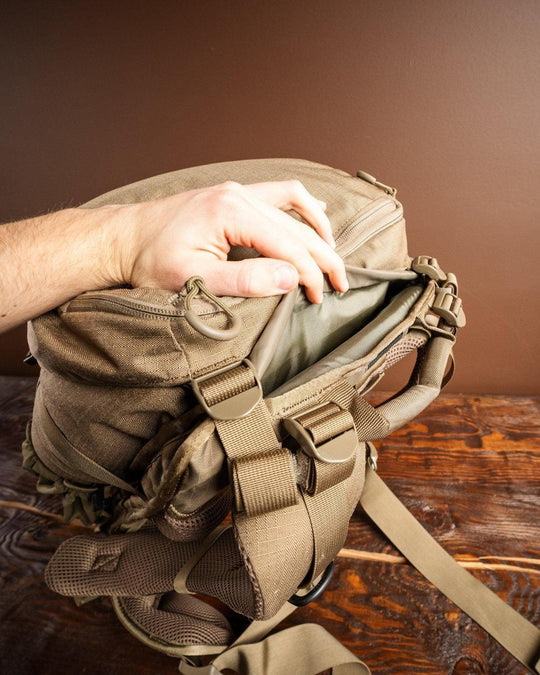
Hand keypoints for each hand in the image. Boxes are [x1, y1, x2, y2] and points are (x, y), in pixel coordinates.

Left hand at [118, 180, 348, 302]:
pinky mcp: (233, 196)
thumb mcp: (194, 278)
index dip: (309, 273)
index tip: (319, 298)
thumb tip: (290, 278)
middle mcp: (238, 194)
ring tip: (333, 256)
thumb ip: (245, 280)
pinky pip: (278, 194)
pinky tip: (314, 217)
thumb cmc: (150, 261)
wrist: (124, 239)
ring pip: (294, 203)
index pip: (287, 244)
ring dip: (318, 229)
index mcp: (231, 211)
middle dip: (323, 257)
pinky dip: (301, 208)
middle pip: (297, 225)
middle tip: (340, 284)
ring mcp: (236, 190)